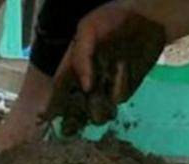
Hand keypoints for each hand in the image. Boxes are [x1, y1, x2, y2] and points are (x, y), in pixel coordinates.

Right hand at [41, 2, 165, 134]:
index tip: (43, 118)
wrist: (145, 18)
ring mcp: (104, 90)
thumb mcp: (89, 29)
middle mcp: (85, 83)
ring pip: (95, 114)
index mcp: (71, 70)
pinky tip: (123, 67)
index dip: (50, 107)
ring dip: (97, 107)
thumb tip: (85, 87)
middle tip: (74, 119)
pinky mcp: (122, 93)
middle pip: (74, 112)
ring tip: (102, 86)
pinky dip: (119, 85)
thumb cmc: (112, 19)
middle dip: (73, 119)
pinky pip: (117, 100)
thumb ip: (81, 57)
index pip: (58, 93)